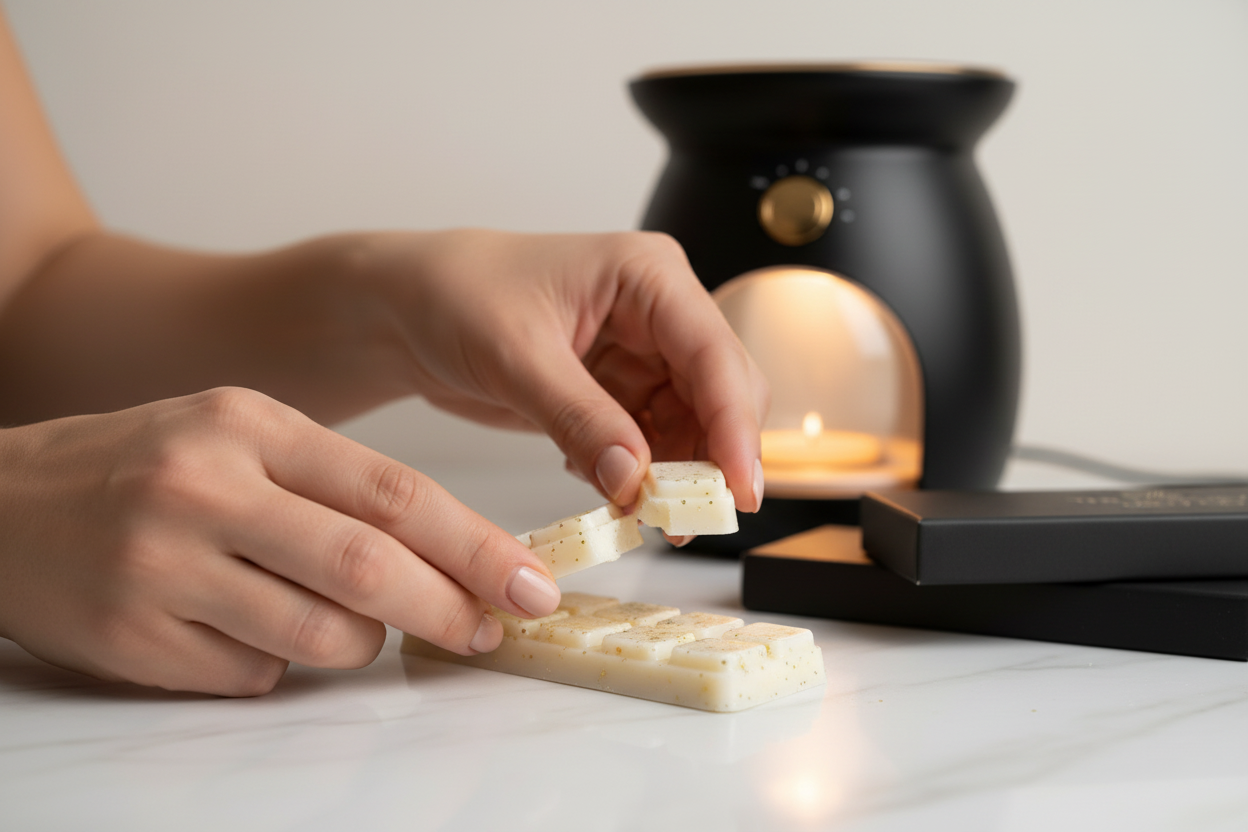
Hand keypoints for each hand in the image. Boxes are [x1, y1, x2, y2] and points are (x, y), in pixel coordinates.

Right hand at [0, 387, 560, 694]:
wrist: (0, 503)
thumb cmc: (142, 464)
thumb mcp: (238, 434)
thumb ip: (334, 484)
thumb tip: (448, 556)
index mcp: (248, 424)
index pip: (393, 491)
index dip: (475, 544)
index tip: (528, 580)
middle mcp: (205, 488)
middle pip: (367, 566)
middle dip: (450, 606)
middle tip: (490, 629)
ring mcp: (162, 567)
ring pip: (320, 634)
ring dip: (364, 642)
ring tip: (354, 624)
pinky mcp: (131, 638)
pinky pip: (255, 674)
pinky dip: (281, 663)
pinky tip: (250, 629)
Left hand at [362, 229, 768, 511]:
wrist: (408, 312)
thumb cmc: (455, 296)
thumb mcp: (515, 356)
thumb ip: (580, 418)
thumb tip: (636, 478)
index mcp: (648, 274)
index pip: (714, 353)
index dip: (735, 425)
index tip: (737, 489)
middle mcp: (658, 312)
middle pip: (721, 392)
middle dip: (712, 457)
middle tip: (690, 519)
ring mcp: (642, 355)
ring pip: (693, 427)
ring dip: (676, 475)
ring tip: (641, 515)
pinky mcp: (619, 392)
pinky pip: (653, 444)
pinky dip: (638, 474)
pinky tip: (602, 482)